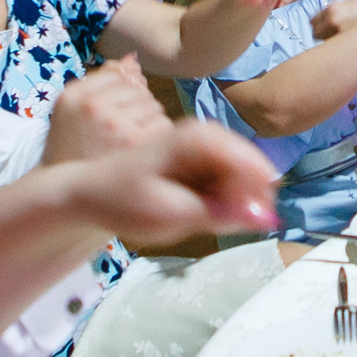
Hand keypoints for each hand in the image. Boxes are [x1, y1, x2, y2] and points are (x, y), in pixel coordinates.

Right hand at [43, 56, 178, 165]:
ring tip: (131, 141)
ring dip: (150, 121)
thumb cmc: (77, 149)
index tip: (114, 114)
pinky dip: (159, 136)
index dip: (123, 95)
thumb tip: (133, 59)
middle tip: (123, 132)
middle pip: (139, 90)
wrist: (69, 194)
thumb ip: (102, 81)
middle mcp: (92, 106)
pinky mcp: (133, 143)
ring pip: (154, 106)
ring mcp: (113, 124)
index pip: (119, 75)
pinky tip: (143, 150)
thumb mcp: (76, 111)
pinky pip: (163, 125)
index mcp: (73, 95)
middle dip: (138, 107)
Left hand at [69, 117, 279, 243]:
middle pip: (247, 165)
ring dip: (232, 198)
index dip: (255, 191)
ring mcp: (201, 142)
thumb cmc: (124, 204)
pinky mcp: (199, 154)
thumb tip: (265, 219)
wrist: (90, 193)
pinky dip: (221, 195)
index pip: (246, 160)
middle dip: (244, 197)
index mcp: (194, 138)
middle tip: (223, 225)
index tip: (254, 219)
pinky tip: (199, 208)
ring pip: (240, 172)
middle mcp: (202, 132)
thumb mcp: (171, 215)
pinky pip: (227, 175)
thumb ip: (219, 215)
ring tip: (204, 217)